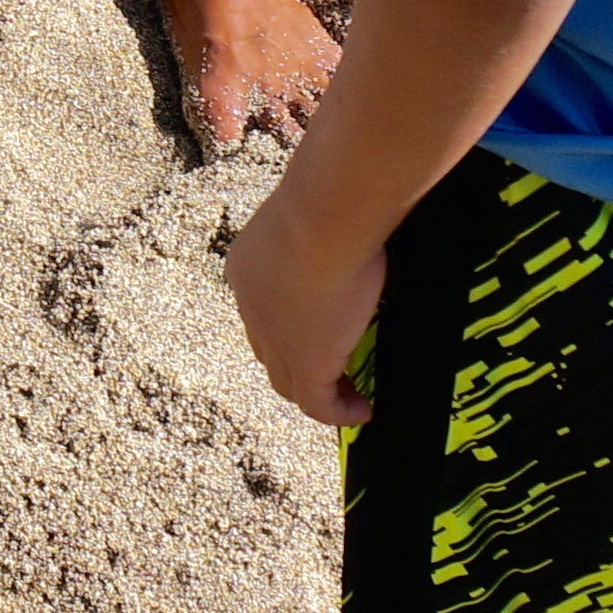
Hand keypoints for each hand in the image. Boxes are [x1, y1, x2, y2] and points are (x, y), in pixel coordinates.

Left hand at [221, 190, 384, 427]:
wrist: (324, 217)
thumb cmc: (329, 200)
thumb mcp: (319, 215)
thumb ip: (327, 225)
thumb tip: (356, 216)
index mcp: (248, 267)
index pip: (262, 309)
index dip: (287, 325)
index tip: (321, 326)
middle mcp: (250, 306)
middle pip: (268, 348)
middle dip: (295, 363)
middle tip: (332, 369)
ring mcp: (275, 338)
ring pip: (287, 380)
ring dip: (316, 391)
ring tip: (348, 396)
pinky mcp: (306, 361)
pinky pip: (317, 404)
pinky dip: (339, 412)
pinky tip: (364, 411)